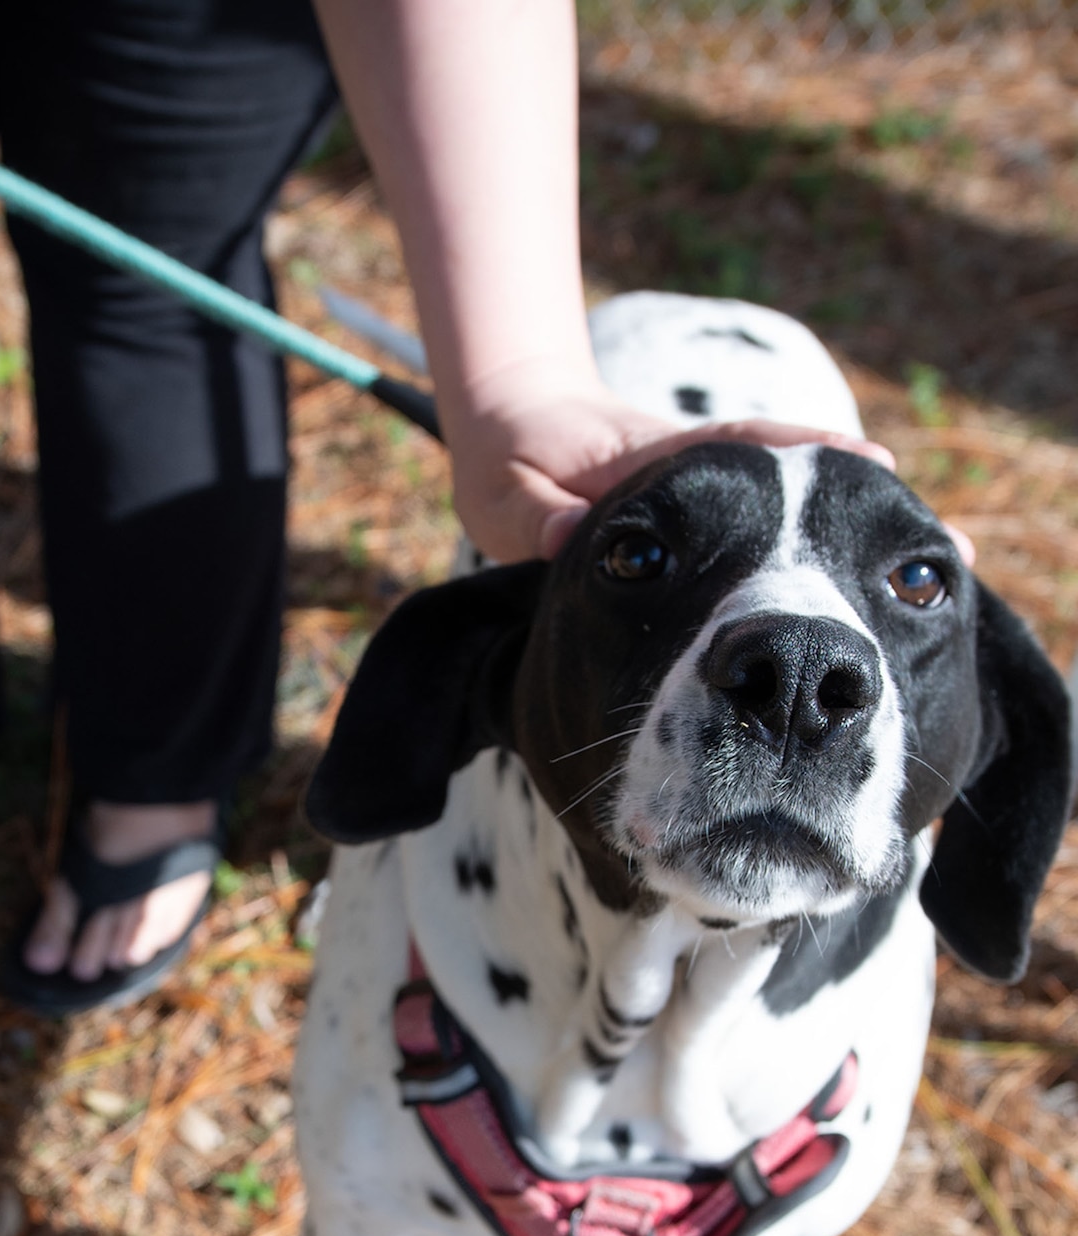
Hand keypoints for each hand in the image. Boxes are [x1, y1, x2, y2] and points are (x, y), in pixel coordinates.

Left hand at [445, 369, 898, 564]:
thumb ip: (534, 512)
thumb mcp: (508, 493)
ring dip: (862, 535)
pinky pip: (781, 533)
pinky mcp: (717, 523)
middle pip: (800, 477)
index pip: (741, 446)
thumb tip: (563, 532)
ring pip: (800, 508)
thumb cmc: (512, 465)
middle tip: (939, 545)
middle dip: (865, 503)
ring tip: (939, 569)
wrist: (514, 438)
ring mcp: (716, 499)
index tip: (866, 461)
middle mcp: (703, 474)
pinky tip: (884, 587)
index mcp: (657, 461)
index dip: (804, 452)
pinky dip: (831, 551)